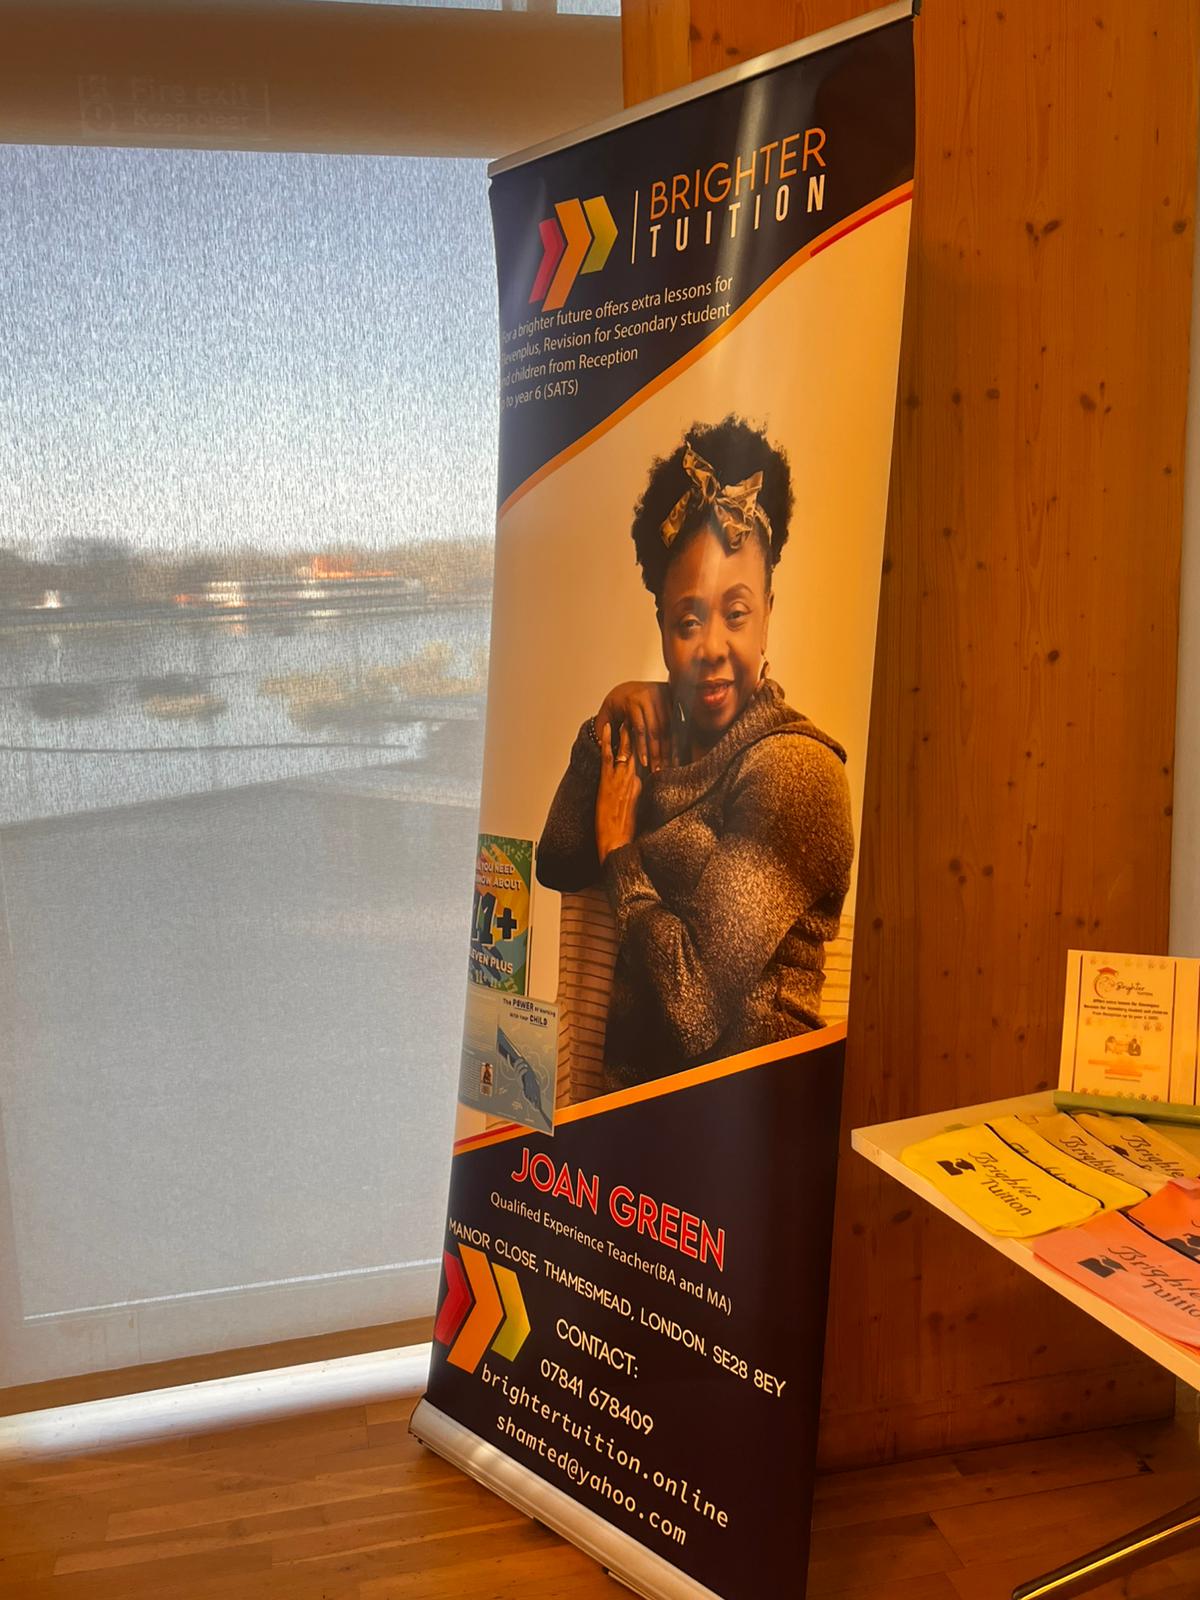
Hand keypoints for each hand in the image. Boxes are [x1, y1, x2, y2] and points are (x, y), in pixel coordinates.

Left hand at [595, 724, 641, 863]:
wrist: (618, 844)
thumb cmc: (626, 834)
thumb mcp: (639, 813)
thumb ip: (640, 797)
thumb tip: (642, 788)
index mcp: (642, 788)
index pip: (647, 763)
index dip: (649, 748)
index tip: (652, 735)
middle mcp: (634, 781)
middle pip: (640, 753)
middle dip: (641, 735)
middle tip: (641, 718)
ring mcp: (621, 780)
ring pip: (626, 750)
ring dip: (626, 732)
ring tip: (627, 717)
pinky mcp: (608, 782)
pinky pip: (609, 756)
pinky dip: (608, 740)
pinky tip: (608, 727)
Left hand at [596, 680, 672, 772]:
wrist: (629, 685)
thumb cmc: (617, 701)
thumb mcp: (605, 712)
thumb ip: (601, 727)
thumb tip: (600, 745)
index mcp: (632, 701)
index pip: (639, 729)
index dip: (642, 748)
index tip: (644, 763)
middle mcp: (649, 697)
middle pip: (656, 729)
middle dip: (658, 752)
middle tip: (658, 769)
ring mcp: (661, 697)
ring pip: (668, 727)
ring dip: (669, 747)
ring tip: (668, 765)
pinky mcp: (670, 699)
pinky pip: (675, 721)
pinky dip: (676, 738)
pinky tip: (676, 752)